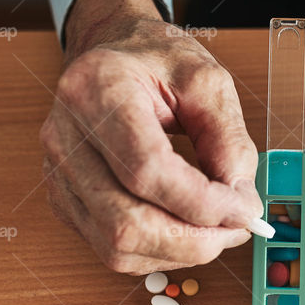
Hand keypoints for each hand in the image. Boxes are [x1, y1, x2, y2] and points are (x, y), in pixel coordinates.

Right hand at [40, 0, 262, 273]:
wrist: (114, 52)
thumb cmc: (157, 62)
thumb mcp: (208, 82)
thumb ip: (229, 140)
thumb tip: (240, 202)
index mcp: (97, 90)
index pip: (147, 170)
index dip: (202, 203)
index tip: (245, 209)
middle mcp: (65, 136)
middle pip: (126, 222)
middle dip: (194, 239)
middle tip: (239, 227)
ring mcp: (59, 173)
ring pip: (117, 246)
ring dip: (180, 252)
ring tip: (218, 229)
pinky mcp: (65, 200)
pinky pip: (112, 250)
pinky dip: (160, 252)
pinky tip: (187, 230)